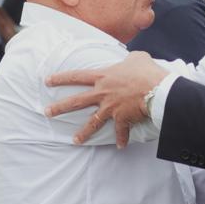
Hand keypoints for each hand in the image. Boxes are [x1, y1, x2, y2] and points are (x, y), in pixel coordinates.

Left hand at [46, 51, 168, 147]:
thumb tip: (130, 60)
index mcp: (103, 77)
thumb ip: (128, 59)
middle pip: (76, 102)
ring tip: (75, 140)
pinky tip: (120, 146)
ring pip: (93, 122)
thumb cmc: (147, 71)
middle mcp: (103, 93)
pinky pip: (121, 132)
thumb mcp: (137, 57)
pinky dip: (121, 139)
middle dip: (60, 107)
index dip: (61, 78)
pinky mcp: (122, 119)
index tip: (47, 81)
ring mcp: (111, 108)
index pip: (77, 76)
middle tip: (47, 112)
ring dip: (83, 133)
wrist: (157, 89)